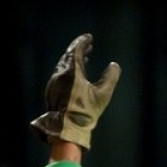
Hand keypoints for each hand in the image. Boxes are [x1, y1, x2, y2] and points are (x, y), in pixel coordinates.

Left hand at [30, 34, 120, 149]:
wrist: (67, 128)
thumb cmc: (86, 112)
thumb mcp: (102, 95)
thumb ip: (110, 79)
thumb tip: (115, 66)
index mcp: (72, 71)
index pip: (76, 50)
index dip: (83, 42)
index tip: (89, 38)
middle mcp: (61, 73)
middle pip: (69, 55)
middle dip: (79, 49)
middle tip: (88, 46)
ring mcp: (54, 82)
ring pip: (63, 64)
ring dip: (73, 59)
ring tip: (84, 59)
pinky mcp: (52, 91)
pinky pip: (60, 73)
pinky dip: (68, 69)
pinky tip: (74, 75)